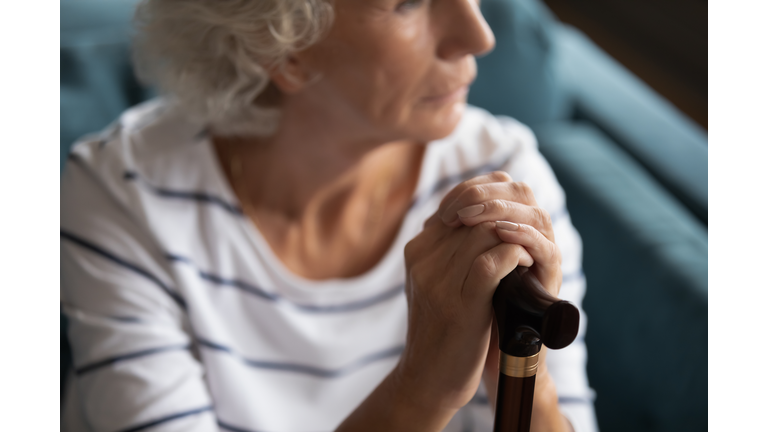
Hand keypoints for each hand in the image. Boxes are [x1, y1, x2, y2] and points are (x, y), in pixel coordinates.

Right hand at [392, 172, 557, 412]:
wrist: (428, 379)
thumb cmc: (442, 329)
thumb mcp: (436, 282)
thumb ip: (450, 252)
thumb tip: (484, 221)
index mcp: (418, 249)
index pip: (459, 199)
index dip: (493, 196)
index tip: (514, 209)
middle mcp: (424, 258)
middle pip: (474, 211)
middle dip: (510, 214)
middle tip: (531, 226)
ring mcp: (440, 280)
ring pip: (486, 232)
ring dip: (516, 233)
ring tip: (531, 245)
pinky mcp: (461, 302)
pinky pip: (494, 261)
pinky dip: (516, 254)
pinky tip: (526, 261)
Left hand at [433, 171, 561, 296]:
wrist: (491, 353)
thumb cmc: (470, 308)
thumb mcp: (456, 269)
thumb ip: (453, 243)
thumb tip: (431, 220)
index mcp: (508, 223)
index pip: (496, 185)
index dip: (470, 190)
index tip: (444, 210)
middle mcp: (529, 232)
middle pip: (518, 191)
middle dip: (483, 196)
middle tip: (456, 213)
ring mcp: (544, 252)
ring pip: (534, 213)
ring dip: (501, 210)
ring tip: (471, 218)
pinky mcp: (552, 276)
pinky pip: (546, 247)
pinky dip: (524, 236)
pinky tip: (502, 234)